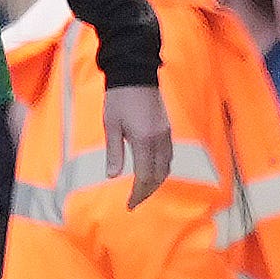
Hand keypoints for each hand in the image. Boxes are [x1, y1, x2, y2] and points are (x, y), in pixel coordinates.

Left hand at [104, 84, 175, 206]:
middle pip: (159, 175)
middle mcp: (160, 139)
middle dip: (148, 191)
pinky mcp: (167, 129)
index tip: (130, 204)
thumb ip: (114, 152)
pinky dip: (161, 169)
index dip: (138, 193)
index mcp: (145, 140)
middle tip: (135, 201)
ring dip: (156, 181)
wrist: (135, 74)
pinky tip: (152, 171)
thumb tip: (112, 176)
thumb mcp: (111, 125)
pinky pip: (169, 156)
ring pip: (167, 166)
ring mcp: (166, 134)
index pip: (145, 176)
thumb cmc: (119, 98)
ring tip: (142, 190)